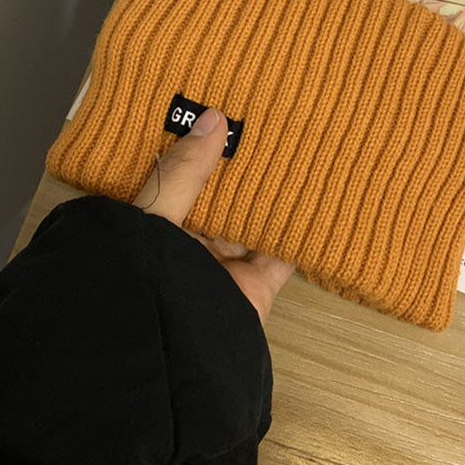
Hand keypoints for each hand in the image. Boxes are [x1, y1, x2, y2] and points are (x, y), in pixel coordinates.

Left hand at [134, 109, 295, 323]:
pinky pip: (282, 254)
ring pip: (253, 221)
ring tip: (293, 149)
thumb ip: (184, 172)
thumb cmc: (147, 279)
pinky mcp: (255, 287)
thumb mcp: (155, 217)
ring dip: (271, 194)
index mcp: (157, 225)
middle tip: (264, 123)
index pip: (181, 177)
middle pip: (221, 198)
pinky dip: (299, 232)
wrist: (168, 353)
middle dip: (240, 167)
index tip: (220, 110)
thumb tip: (213, 118)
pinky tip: (316, 198)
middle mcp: (190, 244)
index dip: (198, 147)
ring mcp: (223, 267)